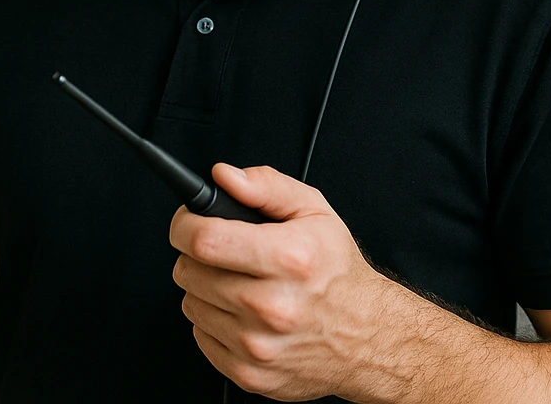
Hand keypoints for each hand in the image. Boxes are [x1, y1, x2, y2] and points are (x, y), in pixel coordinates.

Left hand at [169, 163, 403, 401]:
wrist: (366, 336)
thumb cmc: (338, 273)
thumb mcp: (314, 211)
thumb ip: (266, 186)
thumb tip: (224, 177)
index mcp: (288, 259)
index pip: (205, 239)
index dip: (184, 224)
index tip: (187, 222)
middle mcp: (272, 306)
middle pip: (189, 271)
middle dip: (196, 255)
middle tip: (222, 252)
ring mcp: (258, 344)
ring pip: (190, 303)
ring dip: (204, 288)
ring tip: (238, 282)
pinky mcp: (249, 373)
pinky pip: (200, 336)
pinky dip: (213, 321)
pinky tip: (241, 312)